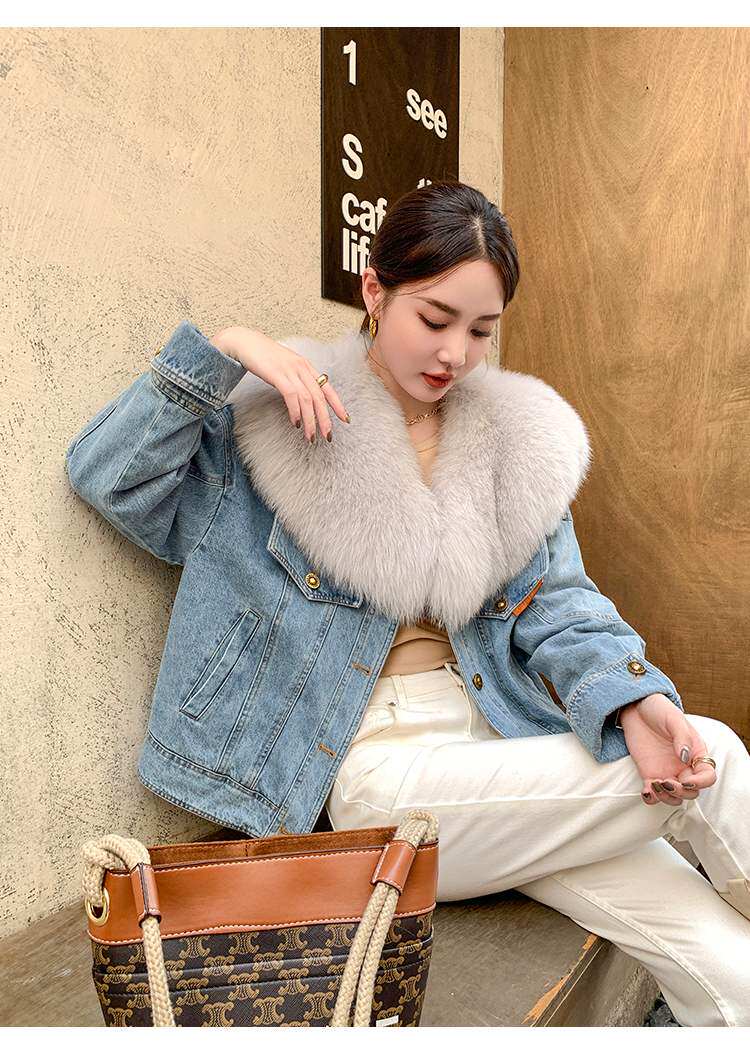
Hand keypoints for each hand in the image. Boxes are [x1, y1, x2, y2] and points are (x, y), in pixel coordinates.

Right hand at [211, 326, 349, 442]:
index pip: (327, 388)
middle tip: (327, 436)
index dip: (337, 405)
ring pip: (307, 400)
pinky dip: (296, 411)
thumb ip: (296, 379)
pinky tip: (296, 423)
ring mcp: (290, 370)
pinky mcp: (278, 374)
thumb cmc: (263, 357)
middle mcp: (302, 368)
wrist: (244, 342)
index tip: (345, 419)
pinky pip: (292, 396)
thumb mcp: (285, 367)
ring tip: (310, 437)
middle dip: (325, 419)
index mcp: (306, 366)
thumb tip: (304, 398)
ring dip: (310, 421)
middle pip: (319, 397)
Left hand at [619, 693, 717, 805]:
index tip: (687, 780)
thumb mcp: (674, 719)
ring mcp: (667, 772)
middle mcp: (683, 767)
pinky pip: (654, 794)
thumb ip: (682, 737)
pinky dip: (651, 798)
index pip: (707, 777)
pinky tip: (646, 791)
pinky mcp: (650, 774)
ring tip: (654, 784)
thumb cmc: (659, 710)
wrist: (636, 708)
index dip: (701, 783)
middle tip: (667, 782)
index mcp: (695, 754)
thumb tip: (685, 757)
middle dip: (681, 792)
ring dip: (667, 798)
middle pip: (691, 792)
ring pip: (674, 797)